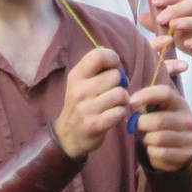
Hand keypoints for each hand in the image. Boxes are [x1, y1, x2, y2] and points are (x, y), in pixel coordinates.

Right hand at [52, 44, 129, 160]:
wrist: (68, 136)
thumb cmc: (81, 105)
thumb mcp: (80, 84)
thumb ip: (96, 70)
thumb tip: (117, 63)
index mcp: (76, 76)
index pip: (98, 55)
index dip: (113, 59)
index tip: (115, 68)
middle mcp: (80, 90)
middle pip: (115, 75)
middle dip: (120, 83)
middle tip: (112, 91)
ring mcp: (87, 108)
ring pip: (121, 94)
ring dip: (123, 100)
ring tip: (114, 104)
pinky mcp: (95, 124)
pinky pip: (120, 112)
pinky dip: (120, 113)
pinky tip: (113, 115)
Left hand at [129, 82, 191, 173]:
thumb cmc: (172, 127)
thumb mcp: (166, 112)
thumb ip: (151, 106)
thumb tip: (133, 104)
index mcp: (181, 105)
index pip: (166, 93)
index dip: (147, 95)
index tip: (132, 101)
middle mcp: (188, 121)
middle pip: (158, 121)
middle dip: (142, 124)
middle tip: (139, 127)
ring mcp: (189, 139)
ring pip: (157, 138)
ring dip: (147, 140)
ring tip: (148, 139)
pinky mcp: (185, 156)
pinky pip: (160, 153)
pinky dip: (152, 153)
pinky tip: (155, 150)